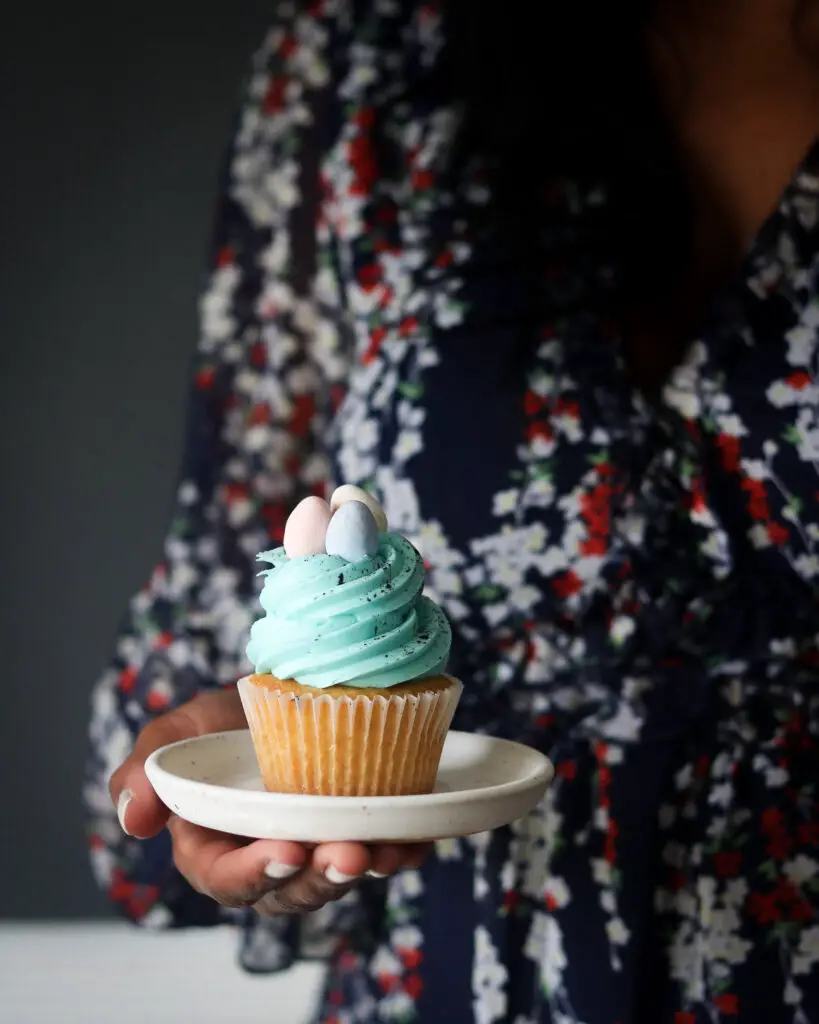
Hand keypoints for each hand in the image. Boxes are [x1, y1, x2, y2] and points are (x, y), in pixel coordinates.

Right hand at [109, 688, 429, 914]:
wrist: (278, 694)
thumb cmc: (219, 723)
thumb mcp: (177, 733)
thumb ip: (147, 769)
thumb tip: (134, 818)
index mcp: (214, 847)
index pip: (226, 880)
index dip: (254, 873)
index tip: (284, 851)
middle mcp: (266, 858)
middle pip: (290, 891)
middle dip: (319, 878)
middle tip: (346, 854)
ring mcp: (315, 848)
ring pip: (336, 879)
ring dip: (364, 870)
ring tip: (384, 850)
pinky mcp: (357, 832)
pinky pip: (381, 855)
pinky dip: (400, 851)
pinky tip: (416, 838)